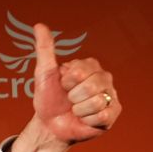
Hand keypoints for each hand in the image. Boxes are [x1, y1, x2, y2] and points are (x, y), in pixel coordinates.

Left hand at [11, 23, 120, 151]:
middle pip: (90, 86)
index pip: (80, 71)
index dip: (66, 82)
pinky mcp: (113, 113)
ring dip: (79, 110)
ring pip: (96, 101)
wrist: (50, 126)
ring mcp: (110, 95)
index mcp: (90, 65)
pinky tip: (85, 119)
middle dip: (73, 97)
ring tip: (76, 110)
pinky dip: (88, 120)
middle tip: (70, 100)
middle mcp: (104, 78)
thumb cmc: (48, 99)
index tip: (63, 85)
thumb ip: (45, 49)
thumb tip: (39, 26)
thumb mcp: (44, 73)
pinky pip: (102, 115)